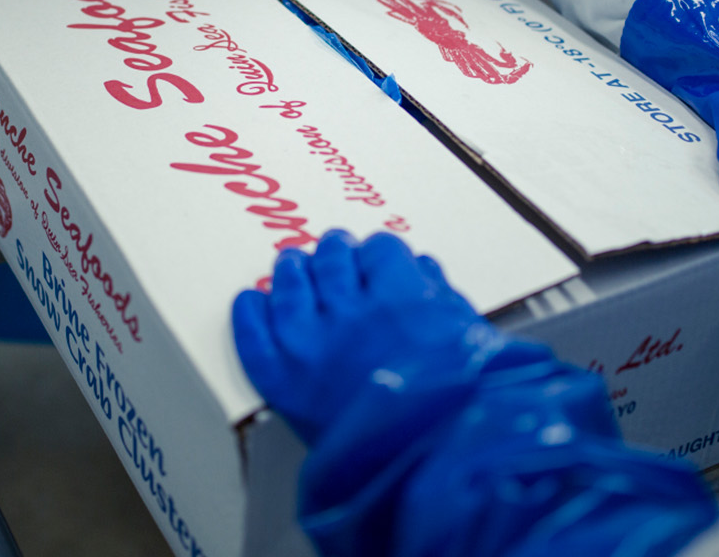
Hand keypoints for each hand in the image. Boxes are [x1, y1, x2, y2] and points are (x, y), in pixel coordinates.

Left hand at [232, 230, 499, 445]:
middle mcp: (351, 313)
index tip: (379, 261)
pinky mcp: (281, 379)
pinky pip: (252, 331)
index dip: (380, 253)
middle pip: (332, 255)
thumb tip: (422, 270)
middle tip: (337, 254)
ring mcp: (310, 344)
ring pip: (289, 281)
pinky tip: (253, 302)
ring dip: (293, 269)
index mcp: (402, 298)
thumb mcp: (468, 342)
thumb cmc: (456, 411)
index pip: (381, 248)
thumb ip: (442, 298)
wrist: (424, 469)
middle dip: (337, 252)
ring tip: (293, 267)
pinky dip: (250, 311)